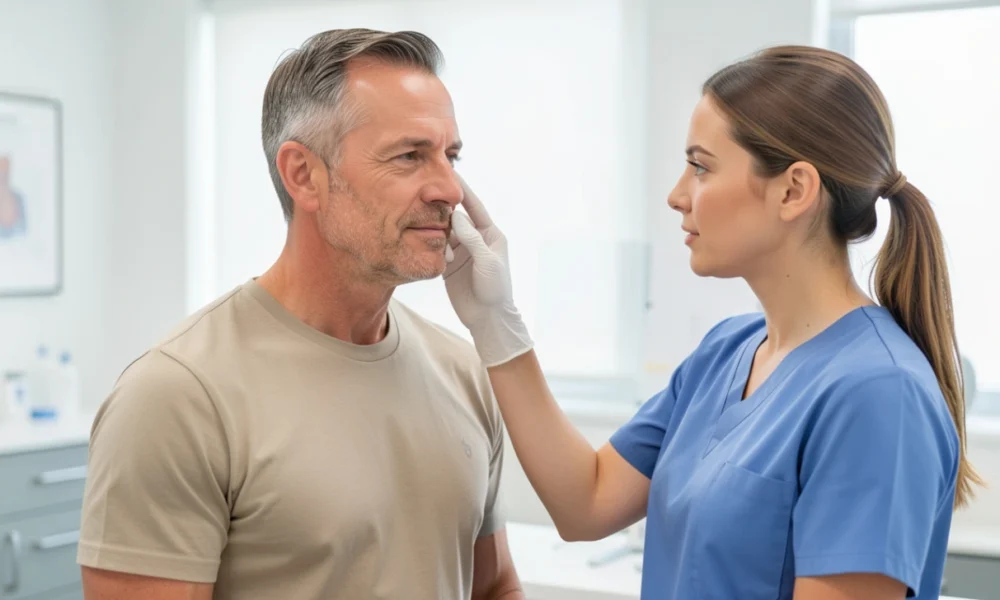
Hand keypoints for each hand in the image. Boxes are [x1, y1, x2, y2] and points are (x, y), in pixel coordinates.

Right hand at [444, 176, 532, 366]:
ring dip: (436, 231)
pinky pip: (437, 248)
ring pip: (443, 232)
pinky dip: (432, 247)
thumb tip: (457, 216)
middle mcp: (475, 240)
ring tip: (429, 231)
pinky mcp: (450, 264)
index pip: (474, 207)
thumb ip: (472, 238)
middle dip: (443, 210)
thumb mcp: (487, 261)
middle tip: (427, 200)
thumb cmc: (496, 289)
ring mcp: (462, 252)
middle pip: (456, 217)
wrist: (488, 318)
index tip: (450, 172)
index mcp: (490, 234)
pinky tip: (429, 249)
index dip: (462, 190)